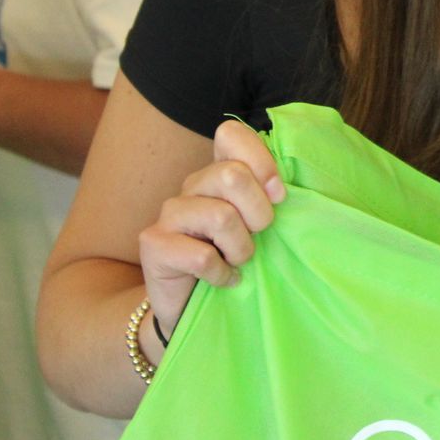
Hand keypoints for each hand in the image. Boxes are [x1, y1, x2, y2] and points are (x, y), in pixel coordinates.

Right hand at [135, 119, 286, 345]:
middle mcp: (190, 186)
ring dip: (241, 248)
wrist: (191, 305)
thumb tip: (285, 187)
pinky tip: (223, 279)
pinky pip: (203, 256)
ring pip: (221, 217)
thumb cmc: (235, 257)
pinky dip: (222, 273)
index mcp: (217, 172)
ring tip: (238, 260)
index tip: (278, 194)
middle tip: (256, 236)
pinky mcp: (154, 244)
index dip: (261, 160)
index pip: (230, 135)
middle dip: (258, 213)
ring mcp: (169, 213)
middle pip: (232, 176)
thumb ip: (271, 196)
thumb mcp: (259, 223)